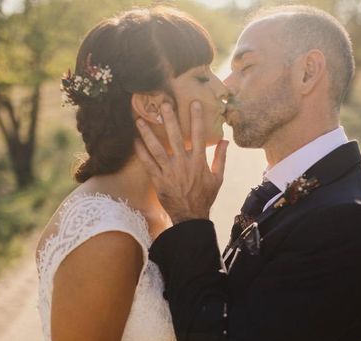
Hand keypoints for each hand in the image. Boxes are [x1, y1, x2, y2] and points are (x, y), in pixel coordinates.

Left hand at [135, 101, 228, 223]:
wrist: (190, 216)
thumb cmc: (205, 197)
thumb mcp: (218, 178)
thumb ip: (220, 158)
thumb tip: (225, 141)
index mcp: (199, 161)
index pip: (198, 135)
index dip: (196, 119)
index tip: (194, 103)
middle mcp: (183, 163)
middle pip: (175, 137)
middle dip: (170, 120)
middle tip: (163, 104)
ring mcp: (169, 171)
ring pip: (156, 149)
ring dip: (148, 134)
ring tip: (140, 120)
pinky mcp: (158, 179)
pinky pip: (147, 163)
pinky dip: (141, 152)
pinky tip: (135, 140)